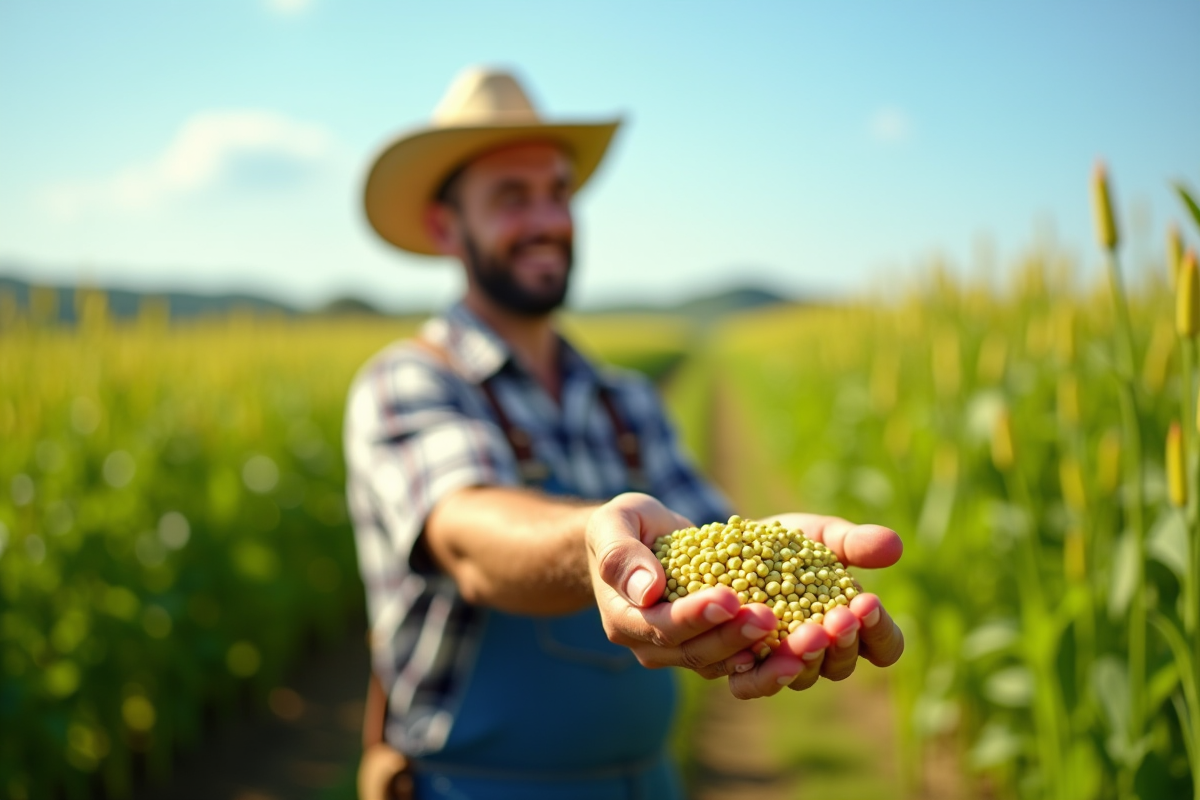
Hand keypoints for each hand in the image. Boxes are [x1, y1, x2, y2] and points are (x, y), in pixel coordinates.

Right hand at [586, 494, 782, 678]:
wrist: (640, 541)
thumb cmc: (626, 526)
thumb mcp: (615, 523)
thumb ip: (621, 554)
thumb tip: (646, 591)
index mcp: (624, 618)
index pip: (660, 626)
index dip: (695, 616)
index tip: (728, 599)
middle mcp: (650, 645)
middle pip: (695, 651)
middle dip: (733, 636)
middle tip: (768, 617)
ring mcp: (680, 652)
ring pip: (720, 664)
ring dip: (758, 654)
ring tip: (793, 638)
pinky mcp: (709, 649)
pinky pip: (738, 661)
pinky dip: (767, 657)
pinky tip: (797, 646)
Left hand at [724, 513, 904, 699]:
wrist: (729, 547)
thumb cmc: (786, 545)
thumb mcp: (819, 535)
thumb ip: (852, 543)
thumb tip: (895, 544)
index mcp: (851, 627)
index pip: (884, 646)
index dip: (880, 631)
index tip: (868, 603)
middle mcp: (821, 655)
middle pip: (841, 666)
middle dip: (842, 643)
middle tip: (838, 619)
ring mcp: (782, 665)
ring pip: (799, 678)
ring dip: (805, 659)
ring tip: (805, 635)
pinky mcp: (742, 668)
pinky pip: (749, 683)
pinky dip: (754, 673)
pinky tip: (750, 652)